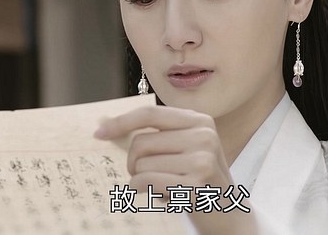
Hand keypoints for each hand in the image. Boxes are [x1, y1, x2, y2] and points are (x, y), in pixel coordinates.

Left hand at [94, 105, 257, 234]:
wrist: (228, 213)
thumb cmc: (198, 180)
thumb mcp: (185, 148)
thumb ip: (158, 135)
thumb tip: (107, 126)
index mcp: (199, 120)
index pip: (150, 114)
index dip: (121, 122)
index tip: (99, 133)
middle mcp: (203, 135)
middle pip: (141, 142)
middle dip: (133, 162)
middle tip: (144, 174)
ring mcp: (201, 159)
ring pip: (142, 164)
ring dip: (141, 179)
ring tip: (160, 186)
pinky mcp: (195, 183)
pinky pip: (147, 181)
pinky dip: (142, 190)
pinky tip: (158, 195)